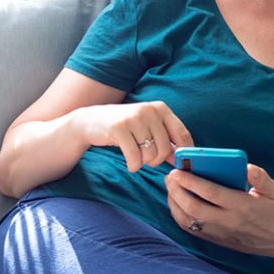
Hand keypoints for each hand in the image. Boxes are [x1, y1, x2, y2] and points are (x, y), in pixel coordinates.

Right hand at [72, 101, 193, 172]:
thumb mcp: (147, 128)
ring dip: (143, 162)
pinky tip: (130, 164)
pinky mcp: (119, 128)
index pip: (183, 135)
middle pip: (165, 148)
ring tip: (135, 157)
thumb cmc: (125, 127)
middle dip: (157, 160)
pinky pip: (135, 157)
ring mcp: (134, 118)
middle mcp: (149, 110)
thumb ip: (165, 140)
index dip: (183, 154)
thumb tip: (180, 160)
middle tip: (146, 159)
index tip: (177, 164)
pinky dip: (133, 165)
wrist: (91, 121)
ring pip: (150, 154)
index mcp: (161, 108)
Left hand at [165, 163, 273, 255]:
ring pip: (188, 220)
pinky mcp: (214, 239)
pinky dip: (177, 214)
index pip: (211, 193)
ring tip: (170, 185)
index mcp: (242, 205)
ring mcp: (219, 232)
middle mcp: (228, 221)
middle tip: (169, 176)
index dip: (191, 182)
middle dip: (176, 191)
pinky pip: (189, 228)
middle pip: (193, 208)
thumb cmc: (270, 208)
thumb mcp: (271, 190)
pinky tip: (175, 200)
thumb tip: (248, 167)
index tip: (176, 171)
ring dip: (174, 202)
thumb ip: (260, 177)